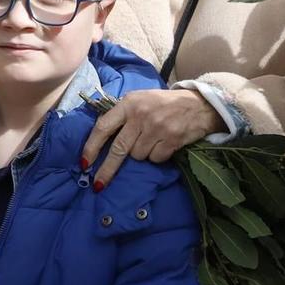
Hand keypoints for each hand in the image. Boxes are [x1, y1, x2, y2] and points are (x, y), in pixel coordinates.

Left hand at [81, 87, 223, 187]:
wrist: (199, 104)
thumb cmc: (163, 103)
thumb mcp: (139, 99)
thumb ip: (122, 114)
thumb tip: (101, 137)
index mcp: (128, 103)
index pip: (103, 127)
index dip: (91, 147)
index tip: (85, 163)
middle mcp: (140, 115)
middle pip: (118, 149)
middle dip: (107, 169)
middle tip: (98, 184)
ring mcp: (157, 128)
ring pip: (138, 155)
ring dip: (142, 154)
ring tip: (152, 140)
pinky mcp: (172, 139)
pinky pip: (155, 159)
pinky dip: (157, 156)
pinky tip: (164, 144)